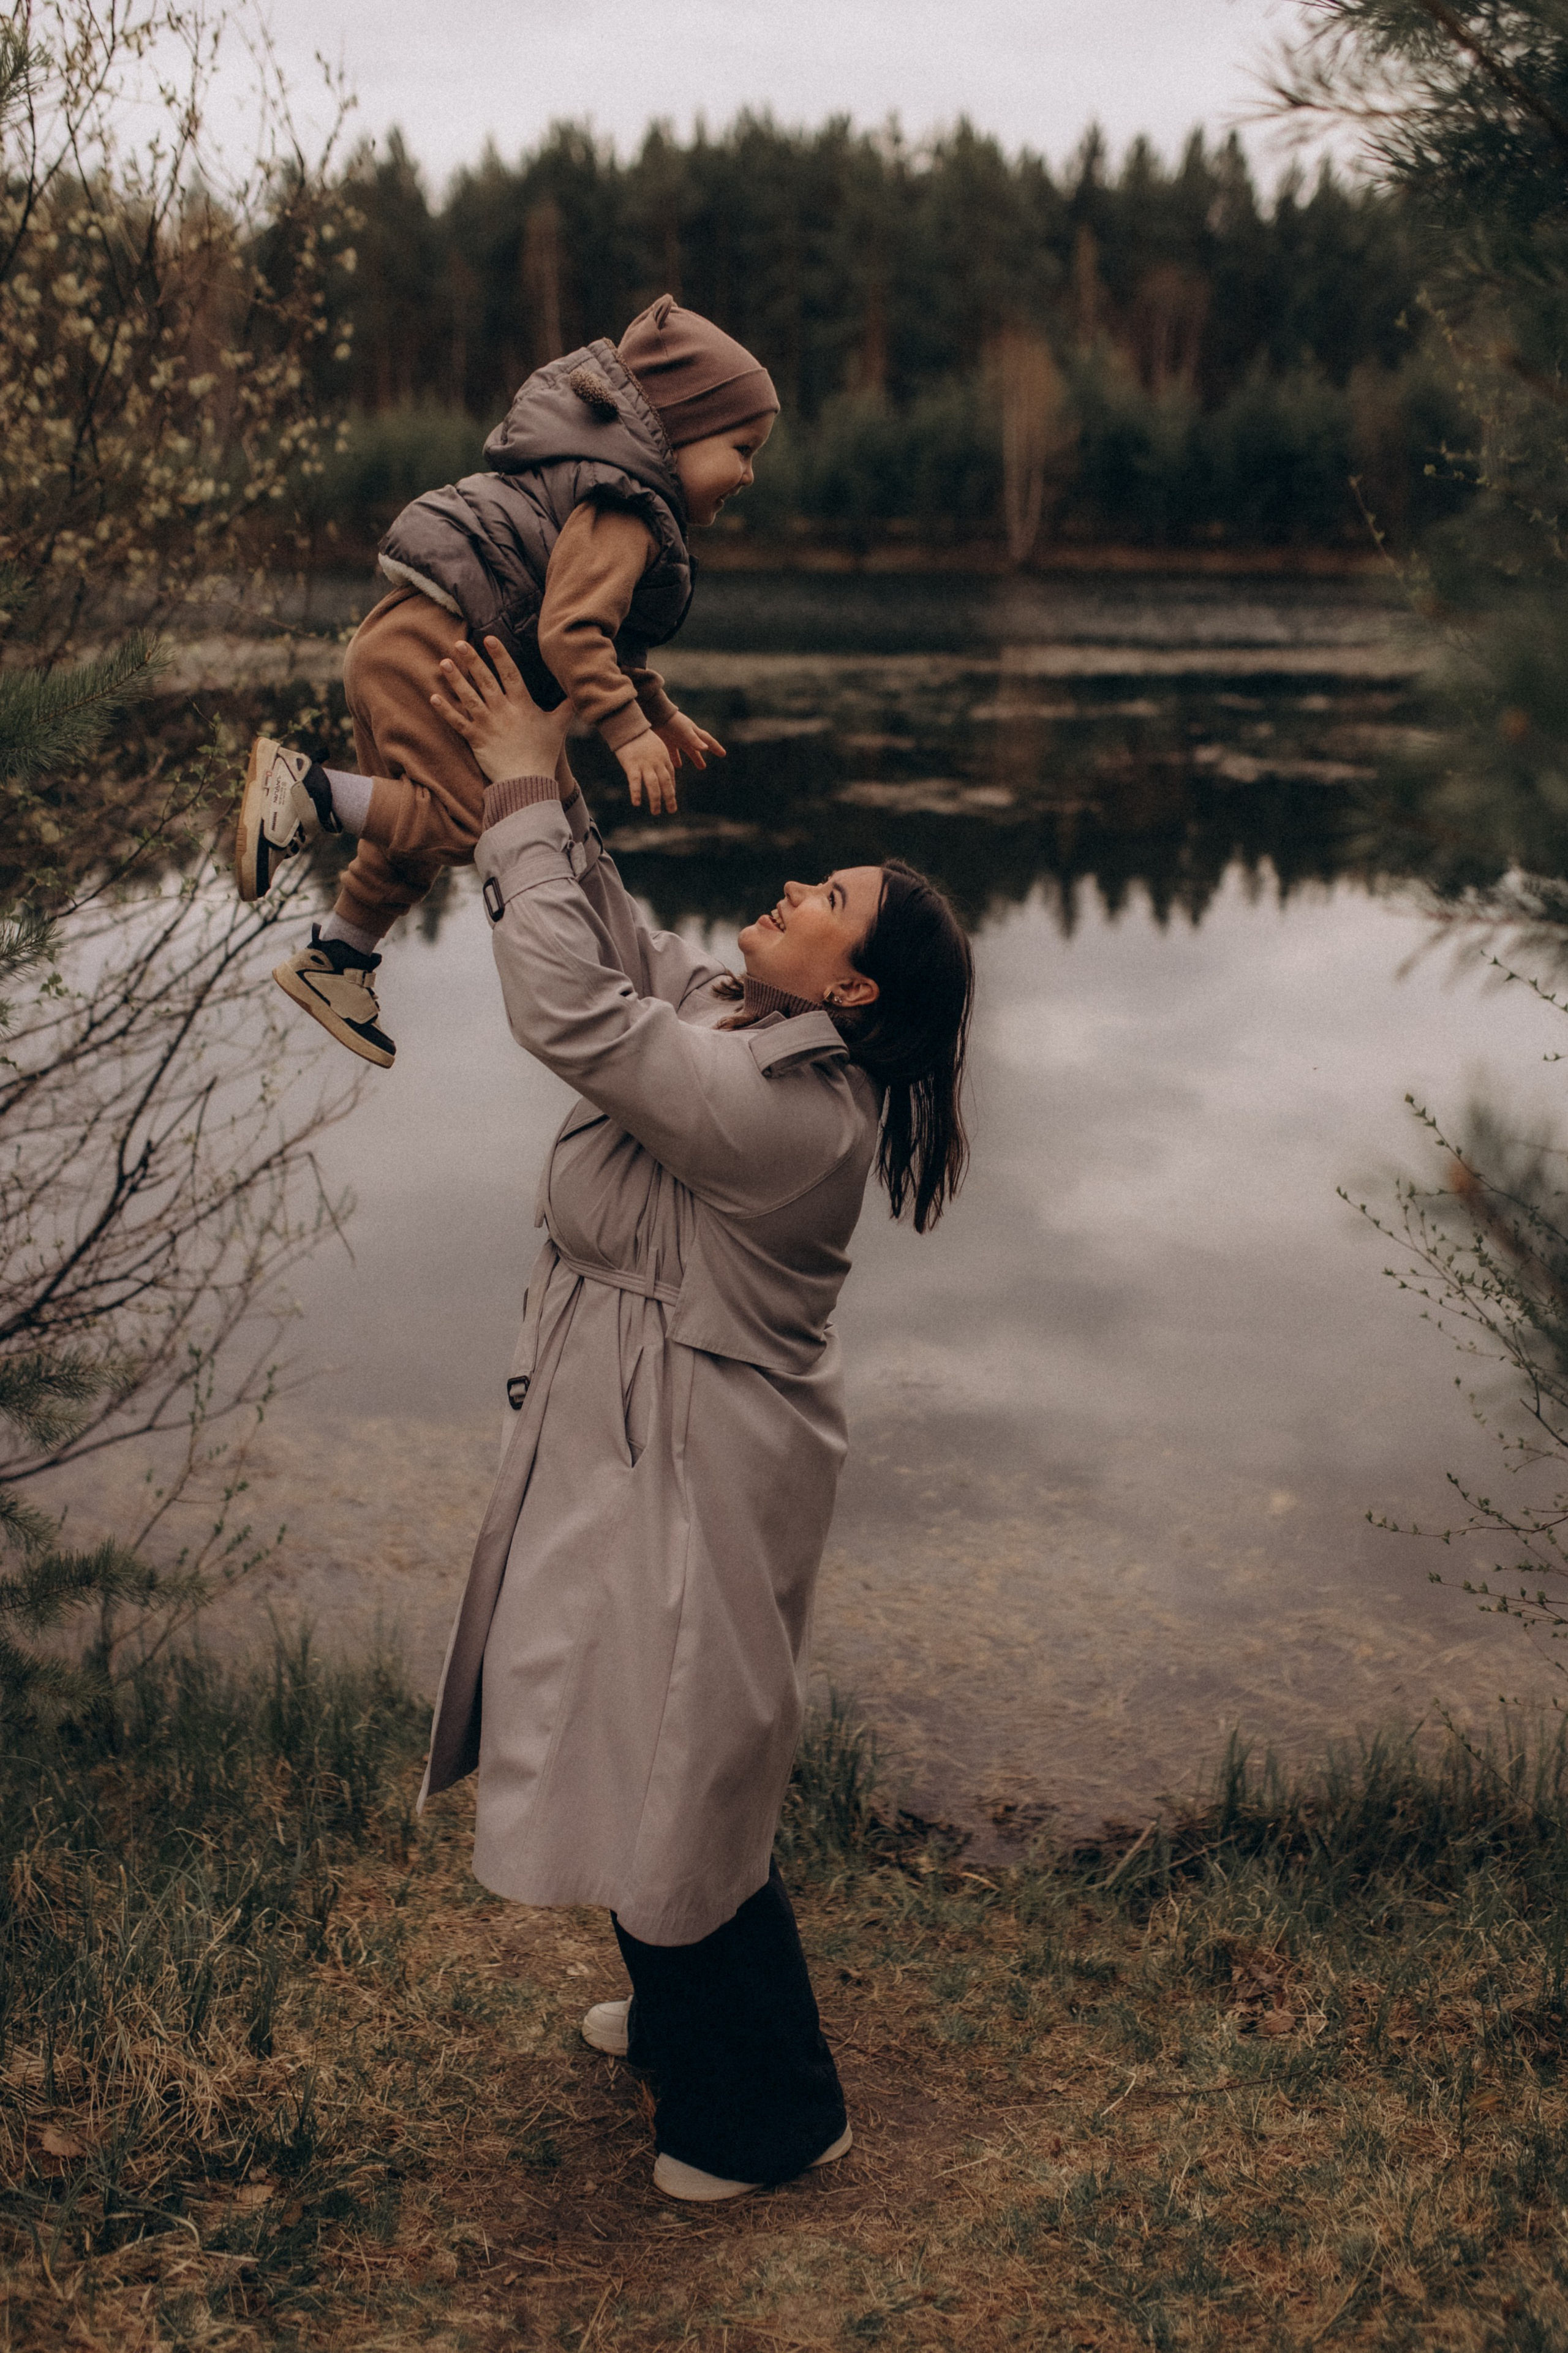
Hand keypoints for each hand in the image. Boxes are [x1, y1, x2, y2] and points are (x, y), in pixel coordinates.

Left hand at [431, 636, 571, 783]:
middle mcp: (503, 711)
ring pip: (469, 698)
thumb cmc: (543, 754)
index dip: (499, 655)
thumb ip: (566, 708)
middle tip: (458, 644)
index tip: (488, 639)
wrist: (527, 782)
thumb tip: (580, 694)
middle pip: (485, 681)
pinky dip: (445, 711)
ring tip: (444, 663)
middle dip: (472, 661)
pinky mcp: (476, 740)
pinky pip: (458, 723)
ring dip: (455, 680)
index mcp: (522, 705)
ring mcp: (488, 725)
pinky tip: (433, 697)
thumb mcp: (558, 727)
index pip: (510, 674)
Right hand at [616, 729, 678, 815]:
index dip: (671, 788)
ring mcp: (645, 764)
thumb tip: (659, 770)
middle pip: (666, 783)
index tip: (671, 798)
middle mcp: (657, 762)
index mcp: (663, 757)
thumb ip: (658, 758)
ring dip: (656, 800)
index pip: (670, 776)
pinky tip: (636, 803)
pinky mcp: (632, 765)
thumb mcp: (655, 746)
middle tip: (672, 810)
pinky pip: (635, 782)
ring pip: (654, 786)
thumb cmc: (640, 736)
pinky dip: (636, 793)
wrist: (629, 726)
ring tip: (656, 812)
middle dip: (670, 798)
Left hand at [656, 710, 726, 771]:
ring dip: (694, 757)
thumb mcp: (685, 732)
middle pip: (698, 747)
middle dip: (702, 756)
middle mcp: (687, 735)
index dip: (715, 747)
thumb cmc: (672, 722)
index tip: (723, 754)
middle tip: (707, 766)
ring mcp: (677, 737)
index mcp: (693, 732)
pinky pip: (673, 751)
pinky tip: (677, 766)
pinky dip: (675, 758)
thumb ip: (694, 741)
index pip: (707, 740)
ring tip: (701, 767)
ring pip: (688, 750)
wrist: (656, 713)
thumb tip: (706, 748)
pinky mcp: (667, 739)